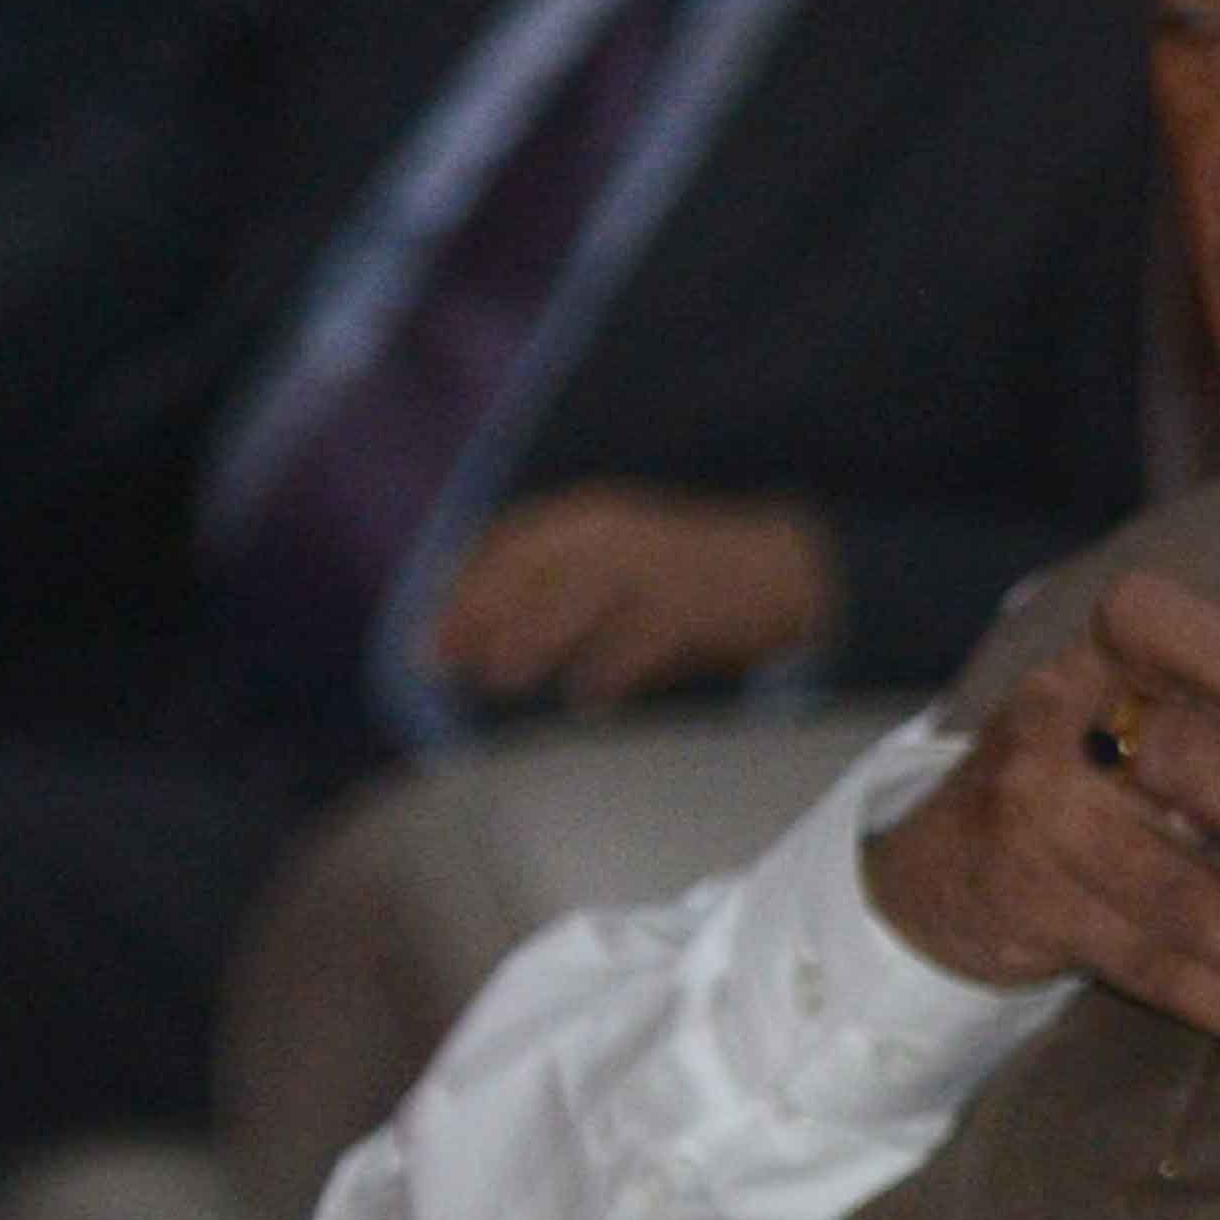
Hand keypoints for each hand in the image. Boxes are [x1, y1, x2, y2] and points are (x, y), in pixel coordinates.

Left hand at [427, 485, 840, 711]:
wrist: (789, 572)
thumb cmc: (688, 581)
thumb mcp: (613, 569)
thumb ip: (554, 598)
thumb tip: (482, 647)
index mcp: (586, 519)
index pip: (507, 548)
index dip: (463, 591)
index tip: (430, 638)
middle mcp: (613, 533)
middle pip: (531, 569)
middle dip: (482, 616)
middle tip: (445, 663)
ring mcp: (655, 566)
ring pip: (577, 598)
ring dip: (533, 639)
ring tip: (501, 680)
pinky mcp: (693, 605)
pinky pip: (640, 639)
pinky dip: (609, 670)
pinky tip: (585, 700)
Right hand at [858, 569, 1219, 1062]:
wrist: (945, 865)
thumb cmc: (1099, 775)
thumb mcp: (1144, 714)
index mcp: (1105, 658)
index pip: (1149, 621)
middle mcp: (1061, 724)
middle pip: (1183, 766)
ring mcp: (1037, 816)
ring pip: (1172, 891)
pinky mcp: (1031, 905)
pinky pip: (1147, 962)